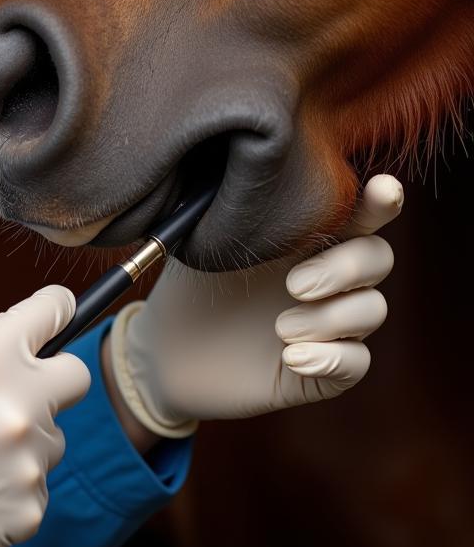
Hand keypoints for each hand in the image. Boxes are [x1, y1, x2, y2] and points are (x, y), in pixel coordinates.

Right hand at [0, 286, 89, 546]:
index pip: (50, 311)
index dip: (53, 307)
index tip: (54, 310)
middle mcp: (15, 406)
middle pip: (76, 374)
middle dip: (54, 374)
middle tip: (21, 388)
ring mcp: (27, 461)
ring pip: (52, 436)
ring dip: (24, 437)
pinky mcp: (30, 509)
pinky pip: (35, 484)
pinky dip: (9, 485)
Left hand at [111, 175, 401, 436]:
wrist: (165, 352)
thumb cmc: (187, 287)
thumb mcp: (204, 242)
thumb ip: (236, 210)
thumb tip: (258, 177)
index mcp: (304, 238)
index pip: (358, 214)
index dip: (380, 200)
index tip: (382, 189)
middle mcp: (327, 276)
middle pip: (378, 257)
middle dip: (346, 268)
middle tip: (294, 285)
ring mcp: (329, 324)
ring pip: (371, 309)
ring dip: (329, 318)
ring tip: (280, 327)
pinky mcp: (324, 369)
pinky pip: (357, 361)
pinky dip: (331, 358)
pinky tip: (291, 357)